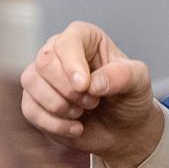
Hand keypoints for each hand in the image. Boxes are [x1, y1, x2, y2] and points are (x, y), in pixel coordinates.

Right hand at [19, 21, 162, 167]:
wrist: (123, 129)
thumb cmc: (130, 98)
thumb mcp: (138, 82)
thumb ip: (123, 76)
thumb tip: (94, 82)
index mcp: (85, 38)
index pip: (67, 41)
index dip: (72, 64)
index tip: (85, 86)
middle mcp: (59, 51)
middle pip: (44, 61)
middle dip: (69, 89)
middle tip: (92, 102)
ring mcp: (43, 76)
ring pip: (31, 81)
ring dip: (58, 105)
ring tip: (82, 113)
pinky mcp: (35, 100)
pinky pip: (29, 108)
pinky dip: (53, 123)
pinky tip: (76, 128)